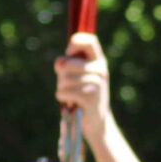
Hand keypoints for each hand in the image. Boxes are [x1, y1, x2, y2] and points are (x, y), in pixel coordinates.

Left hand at [52, 32, 112, 148]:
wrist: (95, 121)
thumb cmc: (81, 95)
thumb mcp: (73, 76)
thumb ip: (65, 65)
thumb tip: (60, 64)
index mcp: (98, 60)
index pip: (89, 40)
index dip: (74, 44)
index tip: (69, 53)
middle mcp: (100, 70)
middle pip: (67, 64)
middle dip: (61, 76)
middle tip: (67, 85)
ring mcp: (97, 84)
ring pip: (65, 79)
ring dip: (61, 88)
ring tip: (70, 95)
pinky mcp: (90, 98)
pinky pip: (65, 92)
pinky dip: (62, 97)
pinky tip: (70, 102)